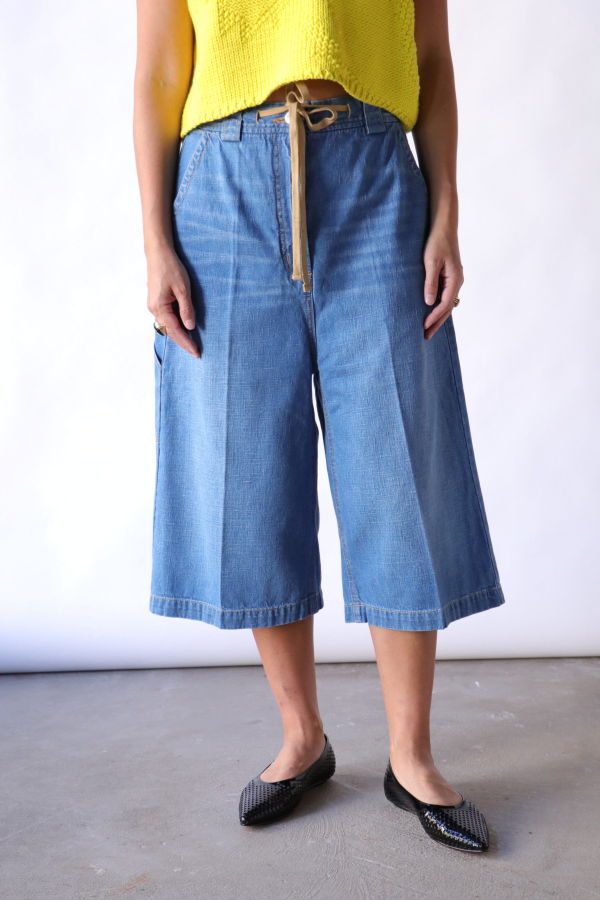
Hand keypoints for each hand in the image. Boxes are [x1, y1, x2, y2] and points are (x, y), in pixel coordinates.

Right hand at [146, 243, 200, 357]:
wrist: (158, 253)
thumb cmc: (170, 268)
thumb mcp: (183, 289)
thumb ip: (186, 309)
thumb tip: (190, 327)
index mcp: (159, 307)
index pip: (175, 330)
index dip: (186, 342)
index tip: (196, 352)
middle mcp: (154, 309)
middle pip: (169, 331)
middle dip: (183, 342)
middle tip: (196, 352)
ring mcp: (154, 305)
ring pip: (167, 325)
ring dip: (179, 335)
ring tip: (191, 344)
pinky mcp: (156, 301)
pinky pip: (166, 318)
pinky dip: (175, 326)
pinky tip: (183, 329)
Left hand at [422, 225, 463, 339]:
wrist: (443, 227)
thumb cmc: (436, 242)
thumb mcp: (431, 262)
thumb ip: (430, 282)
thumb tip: (428, 302)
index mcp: (455, 279)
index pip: (444, 304)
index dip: (434, 317)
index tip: (424, 326)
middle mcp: (457, 282)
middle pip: (448, 308)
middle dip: (437, 323)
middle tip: (425, 337)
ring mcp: (454, 280)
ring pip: (447, 304)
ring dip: (438, 317)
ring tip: (427, 329)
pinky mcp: (449, 277)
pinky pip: (444, 297)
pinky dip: (438, 307)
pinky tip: (430, 313)